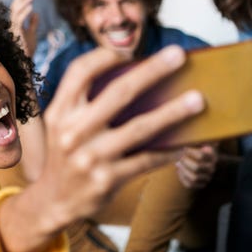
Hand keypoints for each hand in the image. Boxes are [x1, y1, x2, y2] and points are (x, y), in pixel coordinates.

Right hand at [9, 0, 38, 57]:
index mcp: (15, 25)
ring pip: (15, 13)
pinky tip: (31, 7)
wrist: (25, 63)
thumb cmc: (28, 51)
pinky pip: (19, 21)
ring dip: (23, 4)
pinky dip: (25, 13)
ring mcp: (13, 30)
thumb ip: (33, 23)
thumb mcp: (33, 34)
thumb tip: (36, 12)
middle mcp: (12, 26)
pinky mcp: (16, 34)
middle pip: (14, 8)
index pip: (16, 9)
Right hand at [17, 47, 203, 233]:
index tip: (131, 51)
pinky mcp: (107, 180)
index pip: (80, 71)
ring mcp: (90, 157)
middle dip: (152, 71)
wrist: (54, 200)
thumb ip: (85, 101)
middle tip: (178, 55)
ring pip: (140, 128)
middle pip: (118, 92)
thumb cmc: (67, 153)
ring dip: (172, 112)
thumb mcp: (62, 124)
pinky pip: (146, 160)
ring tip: (197, 100)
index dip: (105, 56)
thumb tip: (137, 75)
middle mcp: (72, 132)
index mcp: (60, 111)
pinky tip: (185, 142)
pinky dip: (168, 150)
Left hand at [175, 143, 217, 189]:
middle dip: (185, 162)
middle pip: (197, 168)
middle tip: (180, 157)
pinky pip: (190, 185)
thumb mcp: (199, 142)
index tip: (184, 148)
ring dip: (183, 171)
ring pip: (194, 178)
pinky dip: (182, 178)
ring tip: (178, 164)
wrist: (198, 158)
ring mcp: (207, 177)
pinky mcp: (201, 184)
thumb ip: (196, 140)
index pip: (201, 156)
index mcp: (213, 156)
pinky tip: (179, 171)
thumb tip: (190, 142)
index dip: (190, 152)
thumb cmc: (197, 147)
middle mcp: (212, 168)